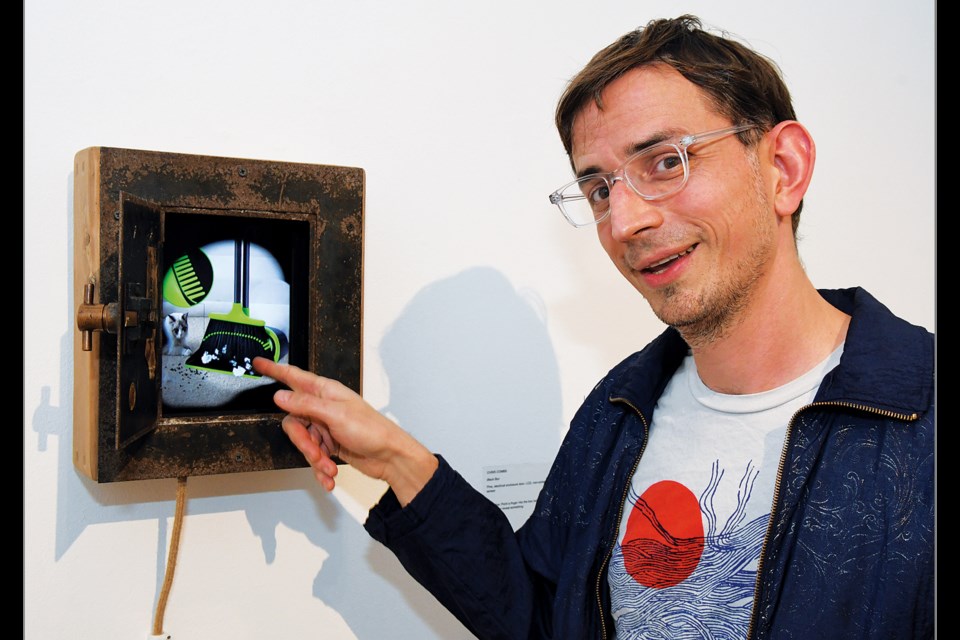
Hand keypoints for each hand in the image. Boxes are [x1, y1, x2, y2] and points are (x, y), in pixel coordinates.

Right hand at [253, 357, 437, 502]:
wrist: (390, 457)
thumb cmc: (372, 430)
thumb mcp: (336, 415)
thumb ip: (306, 404)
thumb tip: (281, 396)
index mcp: (326, 392)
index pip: (294, 377)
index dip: (275, 370)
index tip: (259, 363)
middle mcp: (323, 407)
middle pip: (294, 421)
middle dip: (302, 442)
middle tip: (315, 452)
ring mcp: (325, 426)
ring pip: (303, 442)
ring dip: (314, 459)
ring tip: (328, 467)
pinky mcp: (329, 444)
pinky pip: (314, 456)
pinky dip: (320, 468)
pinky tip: (329, 476)